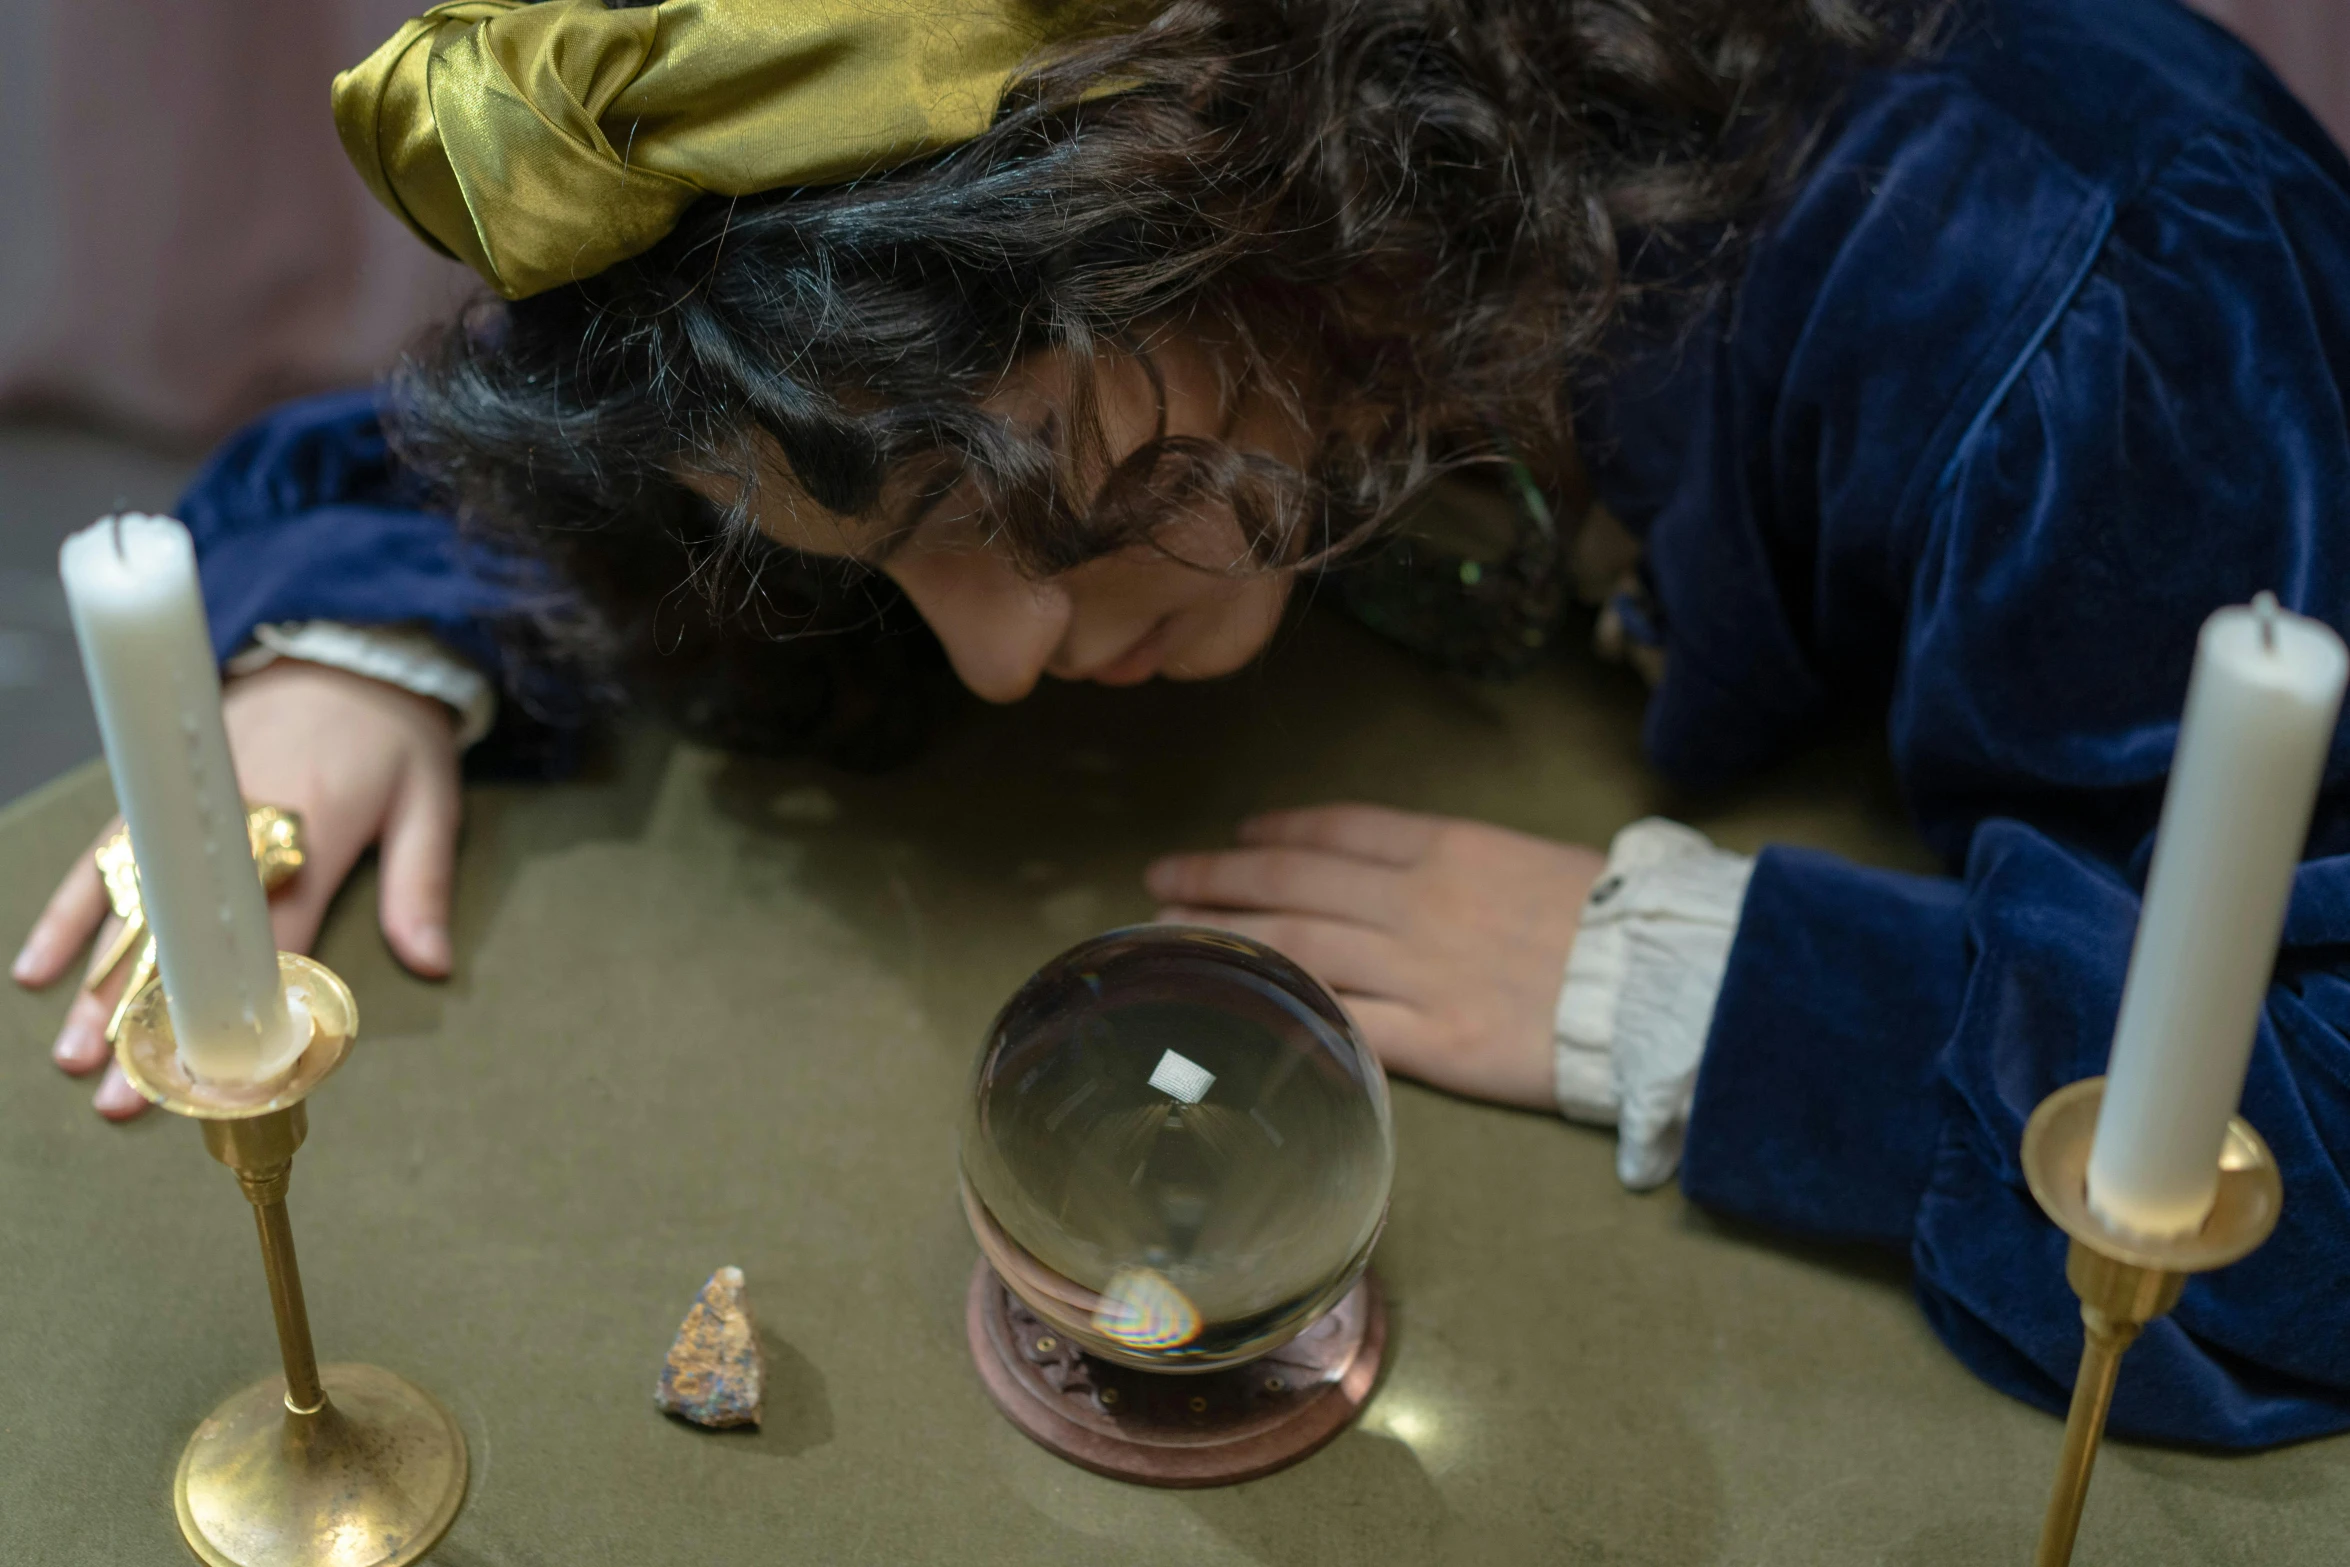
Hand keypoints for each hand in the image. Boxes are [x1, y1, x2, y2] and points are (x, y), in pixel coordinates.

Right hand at [10, 660, 462, 1119]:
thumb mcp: (431, 801)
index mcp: (310, 833)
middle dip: (147, 1024)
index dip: (243, 1011)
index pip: (271, 941)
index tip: (216, 1073)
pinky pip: (102, 859)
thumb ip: (422, 885)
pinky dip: (69, 914)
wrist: (349, 644)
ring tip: (72, 1056)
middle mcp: (235, 827)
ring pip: (130, 911)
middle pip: (184, 941)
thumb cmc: (395, 733)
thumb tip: (431, 965)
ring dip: (97, 986)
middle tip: (120, 1095)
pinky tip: (37, 969)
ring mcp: (186, 812)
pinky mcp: (159, 798)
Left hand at [1146, 804, 1603, 1108]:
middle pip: (1292, 883)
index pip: (1336, 830)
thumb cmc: (1614, 920)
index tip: (1237, 835)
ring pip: (1297, 946)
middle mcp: (1416, 902)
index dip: (1275, 831)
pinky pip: (1343, 1023)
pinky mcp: (1432, 1040)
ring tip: (1170, 938)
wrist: (1666, 982)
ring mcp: (1418, 971)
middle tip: (1159, 882)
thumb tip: (1401, 874)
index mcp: (1447, 849)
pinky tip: (1240, 1009)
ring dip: (1226, 939)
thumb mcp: (1531, 860)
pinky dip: (1284, 1013)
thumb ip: (1459, 865)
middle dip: (1217, 879)